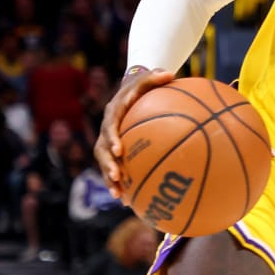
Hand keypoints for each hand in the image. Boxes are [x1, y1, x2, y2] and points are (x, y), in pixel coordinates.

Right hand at [95, 67, 175, 194]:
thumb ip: (157, 76)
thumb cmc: (142, 86)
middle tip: (117, 178)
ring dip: (110, 180)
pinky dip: (120, 184)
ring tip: (119, 196)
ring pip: (105, 164)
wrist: (129, 92)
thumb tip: (171, 73)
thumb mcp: (148, 79)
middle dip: (108, 165)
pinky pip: (115, 169)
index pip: (110, 127)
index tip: (119, 150)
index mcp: (113, 113)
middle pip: (102, 150)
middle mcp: (106, 129)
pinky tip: (130, 201)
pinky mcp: (113, 152)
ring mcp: (108, 142)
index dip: (112, 139)